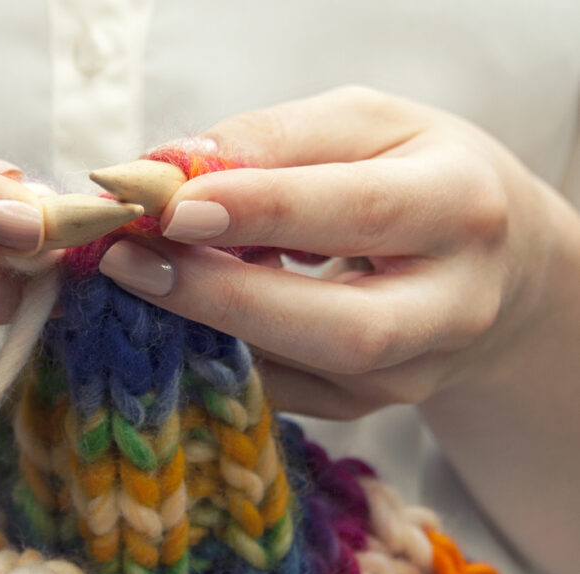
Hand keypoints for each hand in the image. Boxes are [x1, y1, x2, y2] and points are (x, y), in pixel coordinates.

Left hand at [99, 85, 579, 419]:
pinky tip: (178, 307)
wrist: (489, 260)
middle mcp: (451, 306)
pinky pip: (278, 389)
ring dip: (205, 326)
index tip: (168, 206)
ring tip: (140, 274)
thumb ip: (272, 139)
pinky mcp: (366, 404)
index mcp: (459, 207)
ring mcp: (412, 371)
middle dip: (222, 298)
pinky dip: (216, 349)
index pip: (359, 212)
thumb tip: (170, 171)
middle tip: (128, 262)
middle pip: (341, 329)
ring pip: (304, 373)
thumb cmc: (416, 173)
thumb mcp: (362, 124)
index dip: (261, 212)